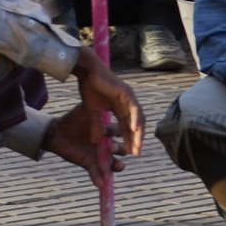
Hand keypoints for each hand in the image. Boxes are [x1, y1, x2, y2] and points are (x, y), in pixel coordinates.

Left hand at [43, 103, 126, 187]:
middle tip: (114, 147)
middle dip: (121, 150)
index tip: (124, 133)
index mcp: (108, 131)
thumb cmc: (73, 118)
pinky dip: (98, 179)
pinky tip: (100, 183)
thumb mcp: (87, 111)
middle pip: (120, 150)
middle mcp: (106, 144)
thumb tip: (109, 107)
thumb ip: (98, 112)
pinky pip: (95, 173)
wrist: (57, 131)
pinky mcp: (89, 164)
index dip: (126, 134)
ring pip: (112, 164)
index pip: (122, 134)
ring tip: (117, 166)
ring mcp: (98, 155)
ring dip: (116, 166)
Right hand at [71, 46, 143, 173]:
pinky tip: (135, 130)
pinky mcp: (127, 92)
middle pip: (134, 124)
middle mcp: (126, 103)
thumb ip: (96, 126)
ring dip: (138, 132)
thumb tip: (95, 141)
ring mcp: (128, 97)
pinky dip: (135, 119)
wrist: (87, 72)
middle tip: (137, 153)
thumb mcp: (92, 112)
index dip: (128, 139)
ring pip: (137, 117)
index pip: (126, 126)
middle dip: (136, 139)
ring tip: (138, 146)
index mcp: (119, 107)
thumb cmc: (89, 88)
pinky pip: (134, 108)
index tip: (130, 152)